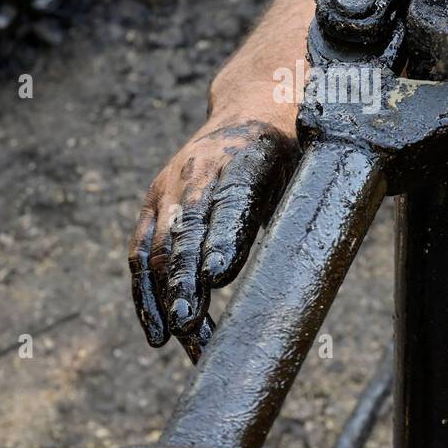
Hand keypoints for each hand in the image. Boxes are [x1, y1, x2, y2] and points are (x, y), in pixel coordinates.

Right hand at [129, 101, 299, 347]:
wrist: (250, 107)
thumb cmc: (289, 150)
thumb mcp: (307, 167)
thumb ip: (299, 207)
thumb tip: (307, 266)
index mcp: (246, 154)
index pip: (230, 198)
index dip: (222, 237)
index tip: (218, 276)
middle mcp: (198, 167)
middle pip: (186, 228)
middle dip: (185, 279)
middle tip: (191, 324)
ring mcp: (169, 185)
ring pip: (158, 246)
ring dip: (169, 297)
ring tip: (187, 340)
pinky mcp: (153, 203)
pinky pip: (140, 253)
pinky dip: (146, 294)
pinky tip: (159, 332)